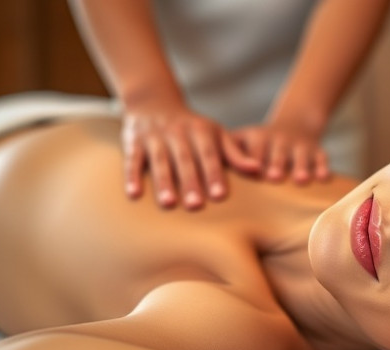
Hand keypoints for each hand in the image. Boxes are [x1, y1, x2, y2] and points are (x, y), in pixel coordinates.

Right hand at [122, 104, 259, 208]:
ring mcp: (154, 136)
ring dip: (162, 182)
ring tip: (168, 203)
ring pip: (159, 160)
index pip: (208, 154)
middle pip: (184, 159)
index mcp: (200, 131)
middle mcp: (177, 132)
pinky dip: (131, 177)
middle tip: (195, 206)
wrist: (154, 102)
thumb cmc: (192, 128)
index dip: (214, 174)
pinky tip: (134, 195)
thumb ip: (235, 154)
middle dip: (189, 182)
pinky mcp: (133, 142)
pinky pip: (132, 160)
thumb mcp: (215, 135)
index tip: (219, 195)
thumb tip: (258, 170)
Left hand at [231, 124, 330, 183]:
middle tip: (273, 177)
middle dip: (277, 163)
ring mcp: (299, 145)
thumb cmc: (258, 144)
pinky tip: (323, 179)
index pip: (254, 148)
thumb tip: (202, 174)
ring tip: (300, 180)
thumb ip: (227, 155)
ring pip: (301, 155)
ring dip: (301, 166)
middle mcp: (279, 140)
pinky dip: (323, 167)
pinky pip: (322, 157)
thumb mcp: (242, 142)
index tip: (253, 173)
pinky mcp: (317, 150)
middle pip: (278, 151)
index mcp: (257, 138)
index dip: (254, 160)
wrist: (294, 126)